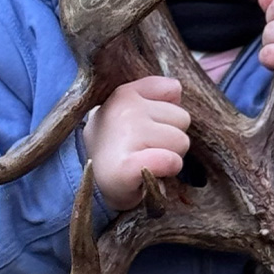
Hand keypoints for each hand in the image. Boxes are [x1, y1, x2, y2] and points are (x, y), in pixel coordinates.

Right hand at [82, 75, 190, 210]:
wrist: (91, 185)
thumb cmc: (118, 147)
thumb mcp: (129, 109)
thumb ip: (154, 93)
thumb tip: (176, 89)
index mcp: (124, 93)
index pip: (172, 89)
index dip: (167, 113)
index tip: (147, 126)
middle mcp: (125, 109)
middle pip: (182, 119)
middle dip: (170, 137)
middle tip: (145, 149)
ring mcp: (126, 136)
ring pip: (182, 142)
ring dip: (170, 155)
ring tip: (145, 160)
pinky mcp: (127, 166)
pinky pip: (171, 161)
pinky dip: (166, 170)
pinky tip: (148, 172)